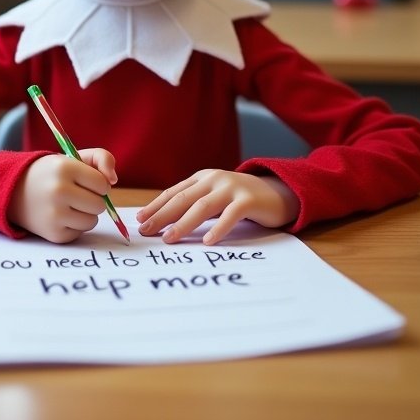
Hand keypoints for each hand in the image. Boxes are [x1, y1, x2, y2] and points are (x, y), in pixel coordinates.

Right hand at [8, 148, 117, 243]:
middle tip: (78, 194)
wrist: (14, 191)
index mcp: (64, 168)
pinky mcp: (54, 234)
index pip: (102, 184)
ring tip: (70, 205)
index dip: (98, 183)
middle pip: (99, 205)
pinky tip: (61, 216)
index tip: (86, 181)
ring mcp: (55, 215)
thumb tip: (114, 180)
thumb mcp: (74, 157)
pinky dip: (75, 226)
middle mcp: (58, 191)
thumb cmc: (51, 173)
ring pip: (92, 221)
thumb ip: (102, 158)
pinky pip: (80, 233)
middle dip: (93, 199)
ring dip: (86, 214)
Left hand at [136, 170, 298, 245]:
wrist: (279, 191)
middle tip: (146, 231)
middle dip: (162, 216)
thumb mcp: (215, 196)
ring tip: (169, 238)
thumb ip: (195, 203)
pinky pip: (230, 215)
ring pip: (202, 207)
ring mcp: (231, 188)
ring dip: (183, 224)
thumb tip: (165, 223)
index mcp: (202, 178)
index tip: (139, 220)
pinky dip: (218, 229)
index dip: (156, 206)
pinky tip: (207, 242)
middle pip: (183, 199)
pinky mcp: (248, 200)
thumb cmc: (241, 198)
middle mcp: (214, 180)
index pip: (174, 192)